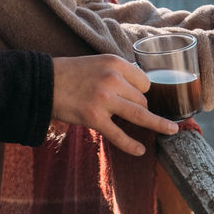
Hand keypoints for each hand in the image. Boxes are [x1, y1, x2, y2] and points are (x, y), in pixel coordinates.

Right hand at [51, 54, 178, 154]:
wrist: (43, 83)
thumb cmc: (70, 73)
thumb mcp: (97, 63)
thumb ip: (117, 73)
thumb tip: (140, 88)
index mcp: (114, 63)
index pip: (144, 81)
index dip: (142, 92)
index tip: (138, 98)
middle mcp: (112, 79)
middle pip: (142, 99)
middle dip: (140, 107)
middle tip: (128, 112)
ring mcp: (104, 100)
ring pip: (139, 114)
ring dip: (155, 124)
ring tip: (170, 131)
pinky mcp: (94, 118)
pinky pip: (119, 135)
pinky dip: (132, 145)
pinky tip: (141, 150)